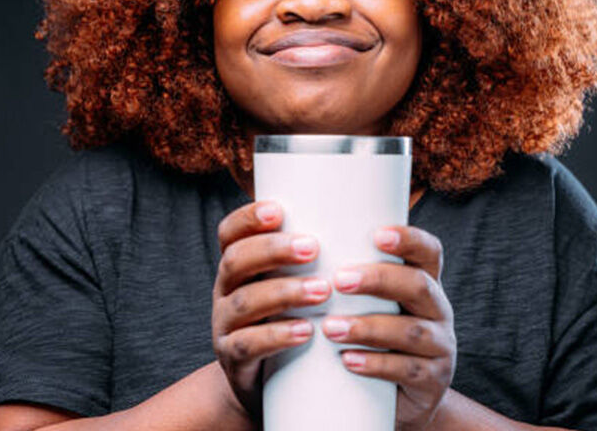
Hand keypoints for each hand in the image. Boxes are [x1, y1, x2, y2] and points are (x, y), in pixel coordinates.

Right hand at [211, 201, 331, 419]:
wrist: (264, 385)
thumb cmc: (289, 318)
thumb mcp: (289, 283)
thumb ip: (312, 258)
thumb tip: (371, 221)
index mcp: (238, 266)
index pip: (230, 233)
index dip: (248, 218)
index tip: (279, 210)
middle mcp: (225, 290)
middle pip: (236, 261)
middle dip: (273, 250)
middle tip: (313, 247)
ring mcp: (225, 325)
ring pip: (245, 302)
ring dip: (284, 292)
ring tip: (322, 290)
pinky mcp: (233, 360)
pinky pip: (248, 345)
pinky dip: (277, 336)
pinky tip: (306, 331)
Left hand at [320, 225, 455, 430]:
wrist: (389, 399)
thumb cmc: (369, 337)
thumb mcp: (367, 304)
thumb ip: (347, 276)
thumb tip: (294, 243)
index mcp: (424, 282)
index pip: (428, 251)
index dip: (409, 239)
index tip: (377, 234)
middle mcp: (438, 310)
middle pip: (419, 285)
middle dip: (379, 280)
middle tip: (338, 280)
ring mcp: (439, 347)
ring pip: (411, 332)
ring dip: (368, 327)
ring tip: (330, 328)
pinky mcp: (432, 382)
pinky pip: (407, 371)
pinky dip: (375, 364)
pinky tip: (347, 360)